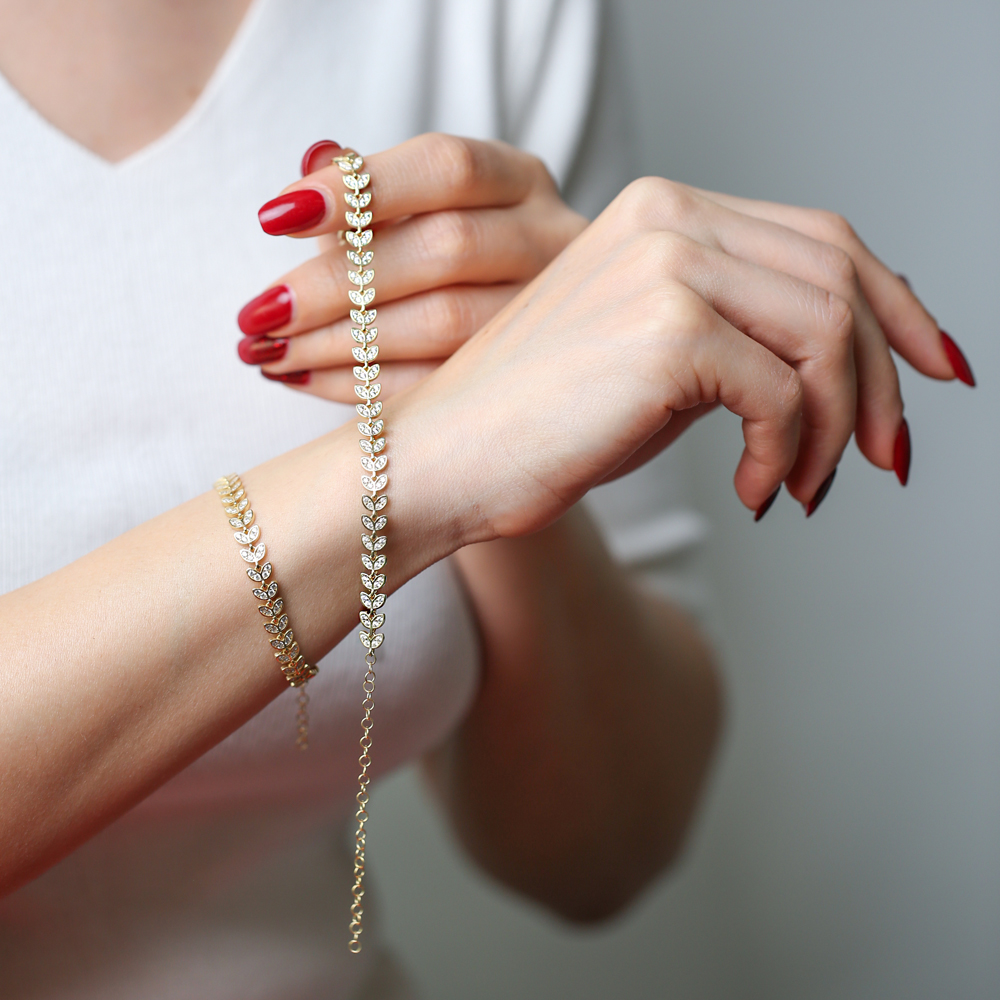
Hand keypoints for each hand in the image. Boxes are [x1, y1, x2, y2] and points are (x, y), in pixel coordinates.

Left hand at [236, 134, 586, 397]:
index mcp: (520, 181)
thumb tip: (314, 164)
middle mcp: (549, 239)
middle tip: (259, 312)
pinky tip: (305, 379)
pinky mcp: (528, 381)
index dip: (360, 188)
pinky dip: (365, 386)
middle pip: (445, 249)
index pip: (445, 167)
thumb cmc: (453, 263)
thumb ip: (370, 193)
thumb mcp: (423, 214)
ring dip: (343, 344)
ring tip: (267, 353)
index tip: (273, 216)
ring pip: (446, 326)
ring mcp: (549, 315)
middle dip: (338, 283)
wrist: (542, 340)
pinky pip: (443, 386)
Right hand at [389, 172, 970, 532]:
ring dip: (836, 428)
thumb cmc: (538, 424)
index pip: (824, 241)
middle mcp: (670, 219)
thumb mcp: (656, 361)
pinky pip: (783, 395)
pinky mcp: (668, 333)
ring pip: (827, 336)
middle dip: (884, 383)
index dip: (896, 307)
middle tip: (883, 459)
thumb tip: (847, 365)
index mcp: (665, 212)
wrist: (441, 462)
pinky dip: (788, 456)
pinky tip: (756, 494)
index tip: (932, 373)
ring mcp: (668, 268)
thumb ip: (739, 336)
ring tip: (801, 486)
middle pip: (841, 282)